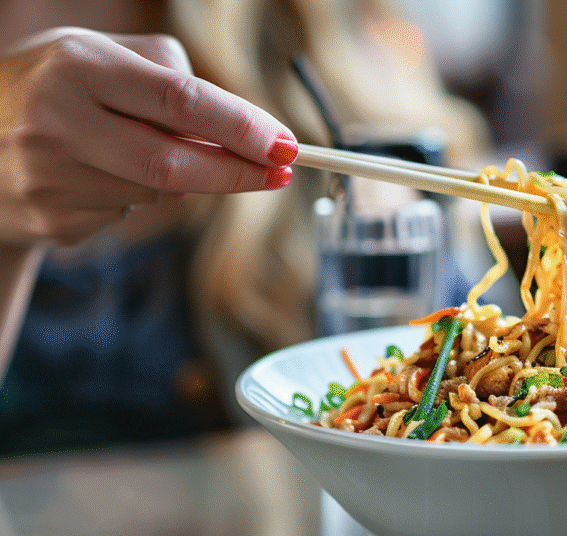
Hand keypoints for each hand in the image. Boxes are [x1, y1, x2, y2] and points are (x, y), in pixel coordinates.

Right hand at [0, 28, 297, 244]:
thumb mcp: (95, 55)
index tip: (285, 146)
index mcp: (75, 66)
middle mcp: (58, 121)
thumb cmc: (51, 87)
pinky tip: (101, 173)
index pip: (180, 101)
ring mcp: (49, 178)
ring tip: (139, 148)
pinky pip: (127, 213)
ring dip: (178, 178)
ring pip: (157, 192)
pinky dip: (136, 195)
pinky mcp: (51, 219)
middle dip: (237, 172)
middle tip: (277, 173)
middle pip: (175, 163)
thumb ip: (166, 76)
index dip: (241, 127)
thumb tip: (242, 126)